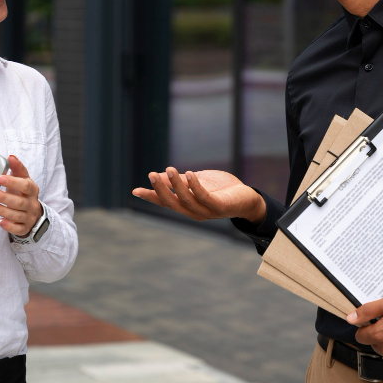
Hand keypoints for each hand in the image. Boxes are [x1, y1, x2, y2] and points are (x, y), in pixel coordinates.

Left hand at [0, 154, 43, 236]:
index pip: (24, 185)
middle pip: (19, 201)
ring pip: (16, 215)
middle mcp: (32, 203)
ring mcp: (29, 217)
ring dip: (2, 210)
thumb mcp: (23, 179)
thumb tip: (11, 156)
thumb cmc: (23, 193)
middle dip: (3, 197)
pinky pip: (17, 229)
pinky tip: (0, 221)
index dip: (12, 182)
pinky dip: (9, 226)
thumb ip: (17, 168)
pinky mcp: (24, 228)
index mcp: (32, 189)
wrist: (33, 212)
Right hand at [132, 168, 265, 224]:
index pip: (165, 202)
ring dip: (177, 185)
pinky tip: (189, 174)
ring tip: (169, 169)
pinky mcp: (219, 206)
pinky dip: (195, 186)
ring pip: (187, 200)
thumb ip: (179, 181)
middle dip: (161, 189)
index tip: (135, 190)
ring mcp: (207, 211)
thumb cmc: (220, 189)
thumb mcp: (196, 182)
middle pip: (173, 203)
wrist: (246, 198)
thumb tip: (158, 175)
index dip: (151, 196)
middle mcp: (194, 212)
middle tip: (151, 175)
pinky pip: (204, 197)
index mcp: (187, 206)